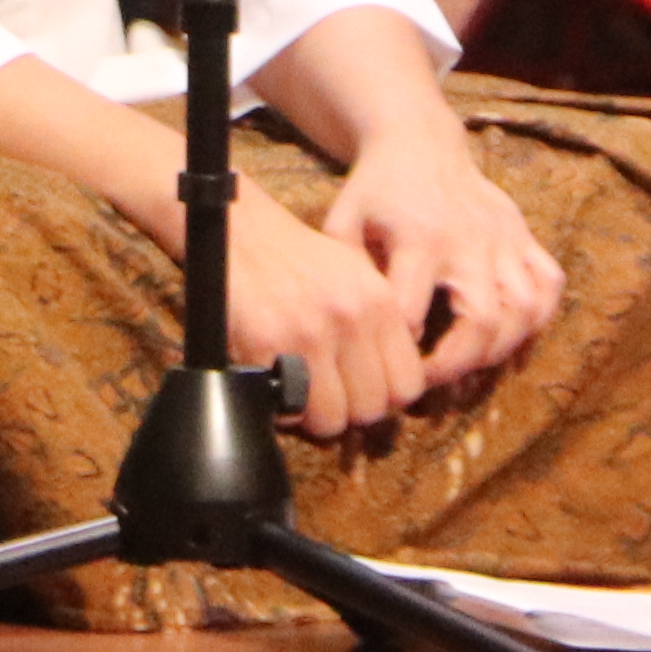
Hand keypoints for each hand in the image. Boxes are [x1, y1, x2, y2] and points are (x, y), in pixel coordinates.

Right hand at [212, 187, 436, 437]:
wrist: (243, 231)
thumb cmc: (299, 259)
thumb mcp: (356, 276)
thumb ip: (380, 325)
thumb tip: (393, 383)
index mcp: (379, 303)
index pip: (407, 386)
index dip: (385, 398)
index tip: (363, 392)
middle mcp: (350, 319)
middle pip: (370, 410)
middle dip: (348, 412)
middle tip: (328, 397)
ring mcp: (307, 333)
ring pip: (331, 421)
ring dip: (313, 417)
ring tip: (299, 393)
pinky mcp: (265, 343)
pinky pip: (285, 409)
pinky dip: (277, 407)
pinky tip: (273, 381)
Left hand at [315, 113, 568, 393]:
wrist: (419, 141)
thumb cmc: (376, 190)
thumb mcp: (345, 221)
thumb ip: (347, 273)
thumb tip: (349, 333)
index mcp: (419, 237)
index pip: (412, 311)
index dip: (400, 352)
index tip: (390, 368)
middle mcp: (469, 239)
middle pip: (484, 319)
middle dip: (460, 363)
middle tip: (432, 380)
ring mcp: (504, 237)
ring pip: (524, 309)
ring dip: (500, 348)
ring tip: (469, 363)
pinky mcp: (524, 235)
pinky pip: (549, 284)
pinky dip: (537, 317)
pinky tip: (508, 333)